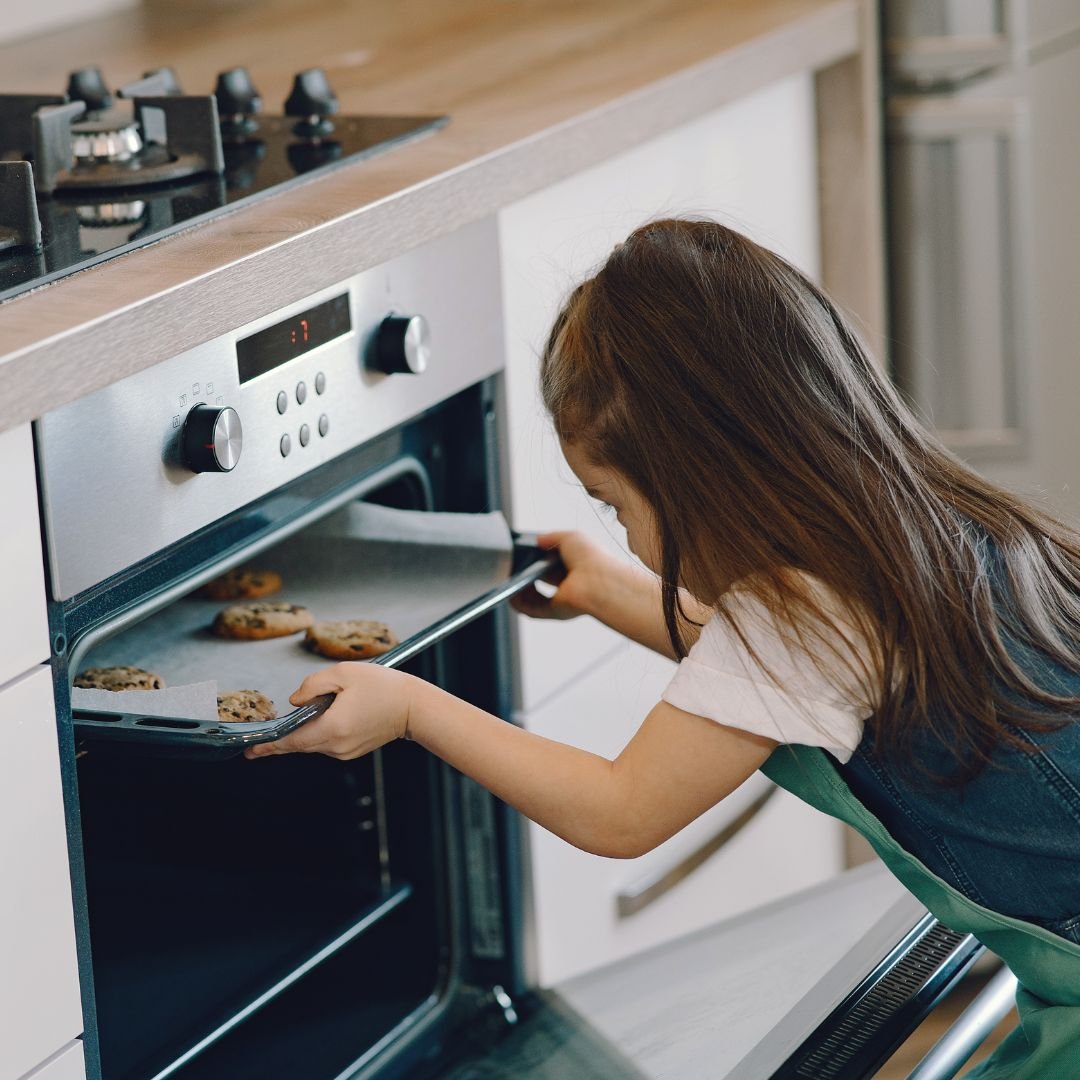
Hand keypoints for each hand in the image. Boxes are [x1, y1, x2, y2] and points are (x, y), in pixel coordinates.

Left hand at [244, 662, 413, 760]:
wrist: (414, 707)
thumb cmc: (384, 686)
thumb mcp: (344, 673)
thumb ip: (313, 684)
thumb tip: (295, 700)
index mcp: (332, 727)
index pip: (291, 740)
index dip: (268, 745)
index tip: (250, 750)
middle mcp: (336, 745)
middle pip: (299, 745)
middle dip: (280, 741)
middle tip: (258, 744)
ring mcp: (345, 751)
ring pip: (313, 744)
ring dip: (304, 733)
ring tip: (301, 719)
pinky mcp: (352, 751)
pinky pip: (327, 743)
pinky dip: (319, 733)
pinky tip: (323, 720)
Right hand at [510, 530, 618, 620]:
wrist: (597, 580)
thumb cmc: (591, 558)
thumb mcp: (570, 537)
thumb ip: (551, 537)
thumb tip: (538, 540)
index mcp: (573, 565)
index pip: (550, 565)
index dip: (535, 560)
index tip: (523, 555)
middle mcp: (567, 584)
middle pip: (540, 581)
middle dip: (524, 574)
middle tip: (513, 566)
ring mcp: (561, 599)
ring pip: (533, 598)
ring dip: (519, 590)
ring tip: (508, 579)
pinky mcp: (555, 612)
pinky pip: (531, 610)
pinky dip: (519, 604)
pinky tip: (511, 593)